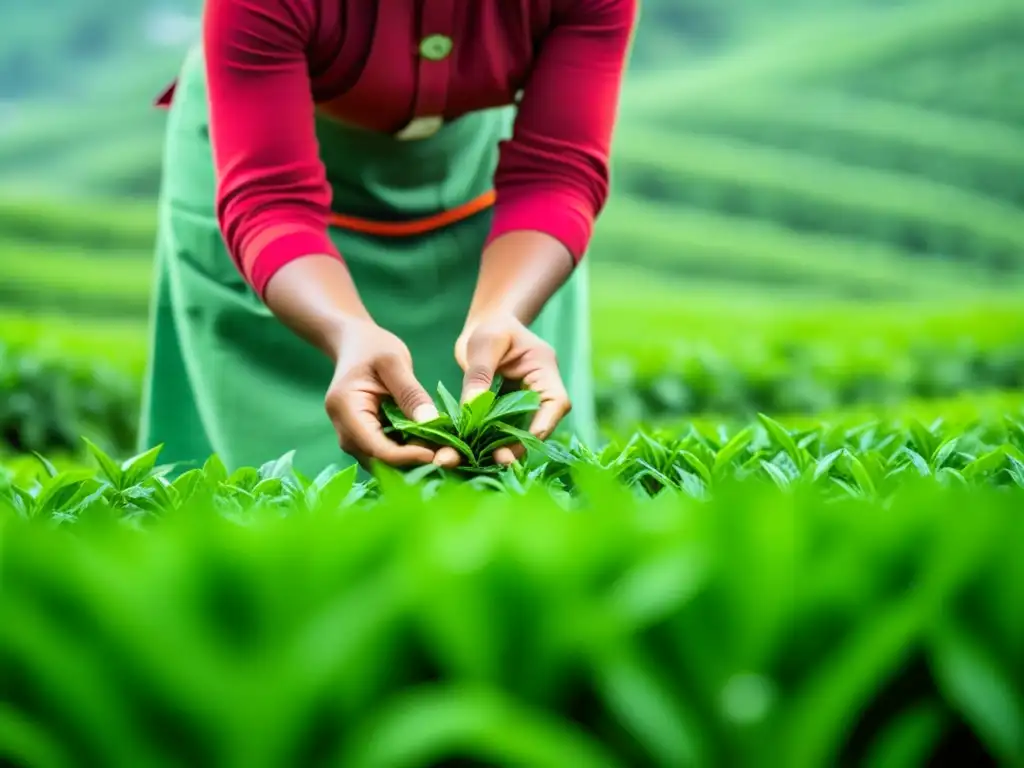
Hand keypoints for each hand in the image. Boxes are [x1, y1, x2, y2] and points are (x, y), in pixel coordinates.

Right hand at [324, 318, 438, 467]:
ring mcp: (352, 438)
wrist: (355, 345)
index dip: (406, 457)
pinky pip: (386, 455)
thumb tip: (430, 423)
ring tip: (442, 453)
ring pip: (383, 463)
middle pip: (379, 462)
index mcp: (346, 409)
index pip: (376, 447)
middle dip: (412, 464)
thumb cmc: (373, 347)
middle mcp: (344, 431)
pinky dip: (408, 454)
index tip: (435, 454)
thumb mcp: (394, 362)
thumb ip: (411, 393)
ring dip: (412, 462)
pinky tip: (431, 447)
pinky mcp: (364, 439)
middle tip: (446, 457)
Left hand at [439, 314, 570, 466]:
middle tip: (498, 459)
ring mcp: (524, 406)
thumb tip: (470, 408)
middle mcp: (539, 393)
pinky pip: (501, 432)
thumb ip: (479, 374)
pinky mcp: (507, 414)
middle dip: (518, 445)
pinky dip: (485, 442)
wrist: (486, 326)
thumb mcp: (486, 342)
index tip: (526, 440)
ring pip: (518, 434)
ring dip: (498, 449)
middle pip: (538, 426)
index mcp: (545, 372)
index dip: (544, 424)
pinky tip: (466, 452)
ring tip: (475, 460)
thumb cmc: (492, 326)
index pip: (556, 402)